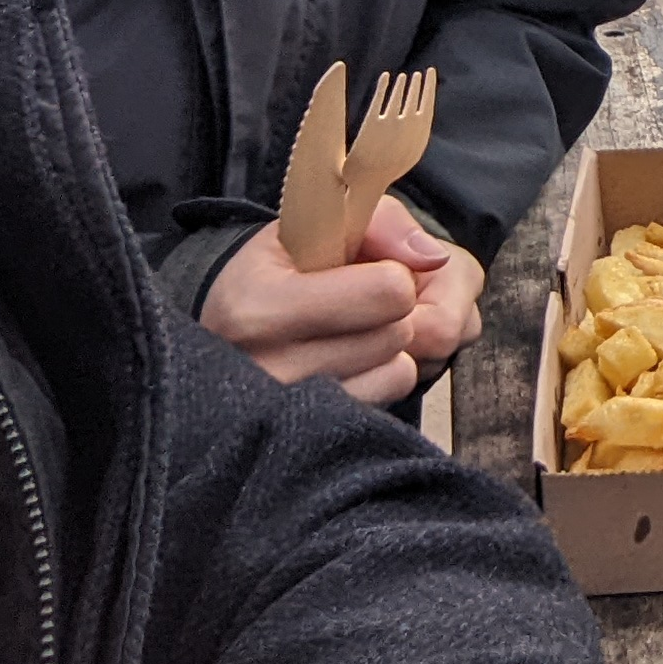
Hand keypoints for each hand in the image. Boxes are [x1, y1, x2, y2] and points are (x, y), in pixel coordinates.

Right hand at [203, 198, 485, 405]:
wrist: (229, 328)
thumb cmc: (280, 268)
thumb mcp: (317, 222)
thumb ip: (384, 222)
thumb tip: (433, 258)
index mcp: (259, 309)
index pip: (388, 291)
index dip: (393, 273)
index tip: (367, 270)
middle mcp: (268, 371)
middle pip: (397, 333)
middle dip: (393, 311)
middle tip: (359, 300)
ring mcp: (287, 416)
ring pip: (399, 371)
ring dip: (391, 346)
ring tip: (352, 329)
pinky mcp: (312, 441)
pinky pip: (388, 399)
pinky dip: (382, 376)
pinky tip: (352, 360)